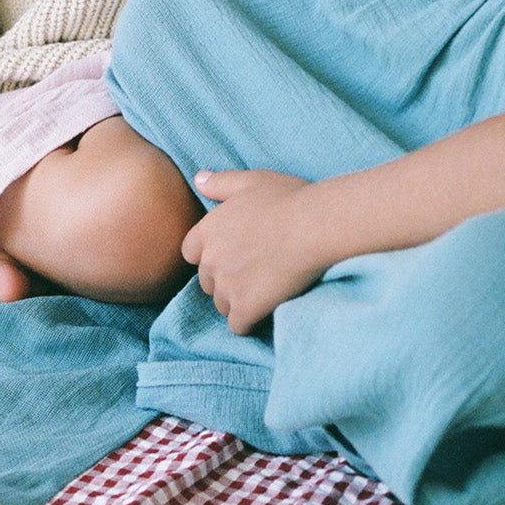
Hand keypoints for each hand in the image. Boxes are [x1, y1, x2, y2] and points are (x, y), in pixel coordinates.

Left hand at [181, 168, 325, 334]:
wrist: (313, 227)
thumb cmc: (287, 199)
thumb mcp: (252, 181)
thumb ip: (221, 183)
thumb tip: (198, 178)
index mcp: (208, 229)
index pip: (191, 252)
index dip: (211, 254)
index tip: (234, 252)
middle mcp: (211, 259)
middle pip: (207, 281)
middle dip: (225, 280)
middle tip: (255, 270)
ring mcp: (226, 286)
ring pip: (222, 305)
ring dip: (238, 301)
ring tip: (265, 288)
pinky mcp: (244, 307)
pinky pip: (238, 325)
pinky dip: (250, 321)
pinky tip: (268, 308)